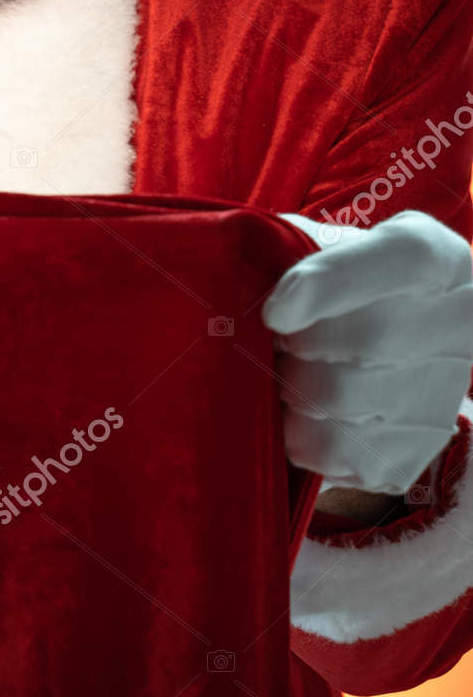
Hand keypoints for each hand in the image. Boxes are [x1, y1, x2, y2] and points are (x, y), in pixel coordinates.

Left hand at [262, 210, 472, 494]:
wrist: (393, 338)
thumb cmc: (338, 281)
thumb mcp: (326, 243)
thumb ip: (292, 248)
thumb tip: (244, 285)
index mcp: (433, 257)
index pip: (399, 260)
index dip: (330, 285)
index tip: (275, 311)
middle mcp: (454, 324)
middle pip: (364, 344)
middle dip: (296, 344)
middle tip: (276, 339)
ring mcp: (441, 396)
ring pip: (338, 402)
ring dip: (289, 389)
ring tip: (286, 371)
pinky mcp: (413, 453)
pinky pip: (332, 452)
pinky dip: (295, 433)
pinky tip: (299, 409)